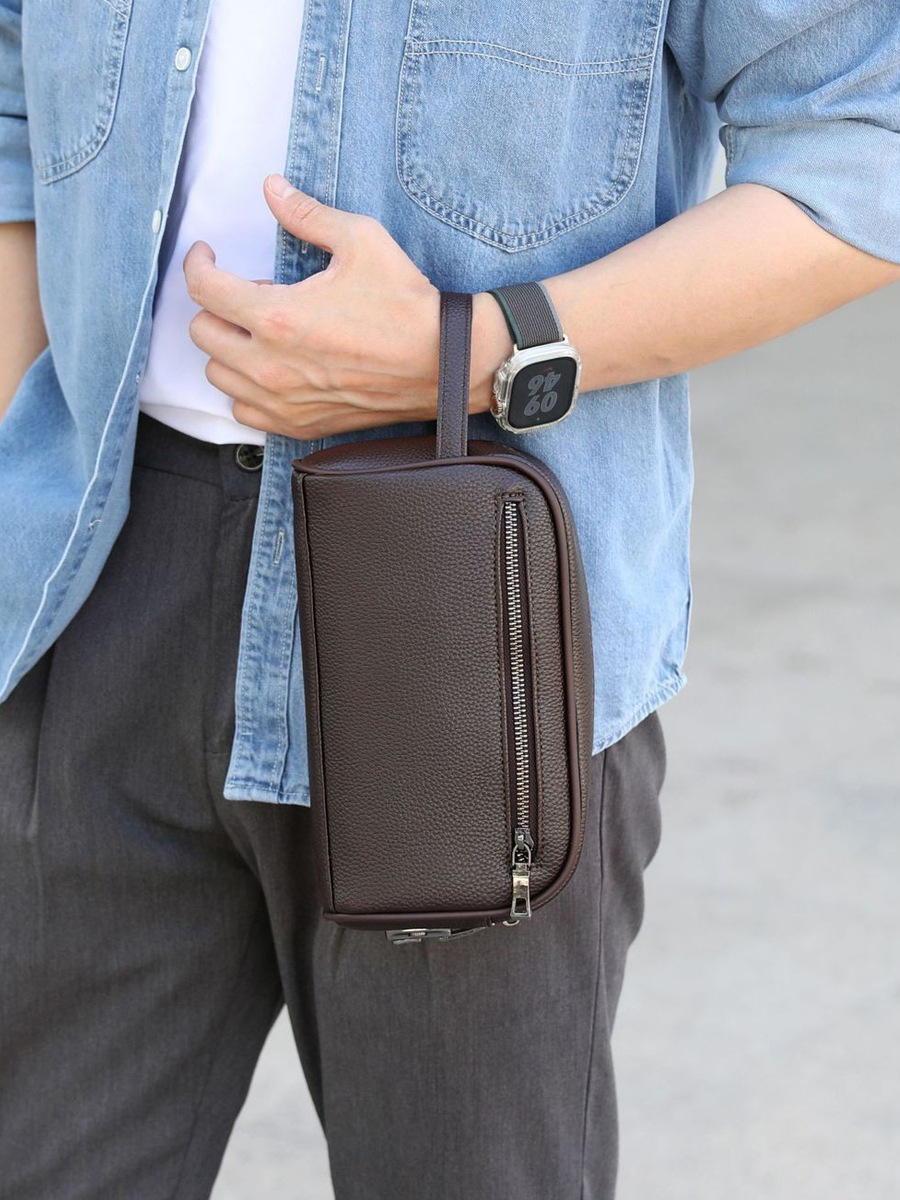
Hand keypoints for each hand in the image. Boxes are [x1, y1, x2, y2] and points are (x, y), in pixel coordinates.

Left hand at [182, 175, 508, 438]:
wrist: (444, 362)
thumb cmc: (405, 303)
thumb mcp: (361, 240)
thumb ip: (307, 214)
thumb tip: (272, 188)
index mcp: (276, 316)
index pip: (203, 288)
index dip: (197, 263)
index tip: (207, 255)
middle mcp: (270, 365)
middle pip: (202, 332)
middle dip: (214, 305)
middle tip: (243, 292)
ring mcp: (282, 400)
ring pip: (218, 374)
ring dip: (227, 348)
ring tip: (257, 331)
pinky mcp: (298, 424)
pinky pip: (243, 411)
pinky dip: (244, 389)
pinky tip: (268, 368)